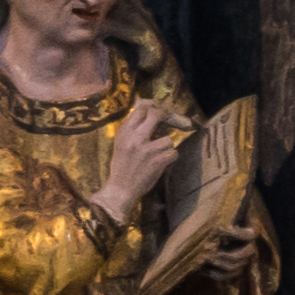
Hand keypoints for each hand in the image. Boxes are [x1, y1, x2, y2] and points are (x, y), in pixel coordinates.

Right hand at [98, 97, 189, 220]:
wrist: (120, 188)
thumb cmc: (121, 166)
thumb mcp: (120, 144)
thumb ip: (131, 129)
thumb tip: (144, 111)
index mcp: (124, 133)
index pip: (140, 110)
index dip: (150, 106)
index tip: (155, 108)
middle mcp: (135, 139)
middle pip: (156, 115)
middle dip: (164, 117)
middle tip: (166, 121)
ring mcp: (147, 150)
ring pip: (168, 138)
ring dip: (167, 146)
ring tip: (160, 152)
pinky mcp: (158, 161)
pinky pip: (173, 153)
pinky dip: (170, 158)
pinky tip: (163, 162)